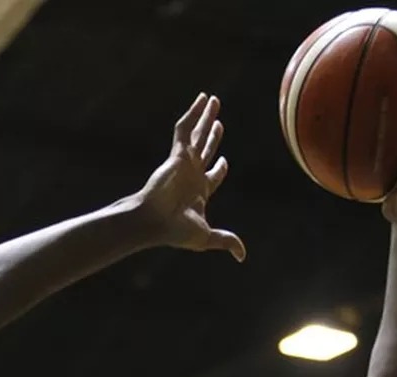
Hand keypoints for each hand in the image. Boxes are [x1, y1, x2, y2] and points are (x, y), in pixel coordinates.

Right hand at [137, 93, 245, 261]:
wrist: (154, 222)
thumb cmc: (176, 231)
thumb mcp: (207, 237)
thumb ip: (226, 241)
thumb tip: (242, 256)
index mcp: (199, 192)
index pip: (213, 176)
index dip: (220, 169)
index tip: (224, 161)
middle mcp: (192, 174)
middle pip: (206, 149)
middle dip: (212, 136)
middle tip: (219, 122)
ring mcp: (184, 163)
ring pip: (197, 134)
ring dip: (205, 117)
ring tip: (212, 100)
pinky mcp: (176, 154)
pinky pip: (185, 128)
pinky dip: (193, 113)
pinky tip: (201, 99)